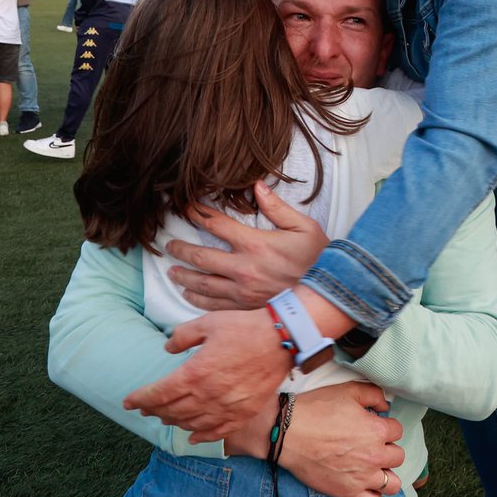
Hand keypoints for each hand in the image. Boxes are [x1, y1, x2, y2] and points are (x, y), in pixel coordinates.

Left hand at [122, 309, 292, 442]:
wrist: (282, 338)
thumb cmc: (245, 328)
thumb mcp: (208, 322)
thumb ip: (183, 335)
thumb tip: (168, 347)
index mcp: (195, 373)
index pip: (159, 393)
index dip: (141, 399)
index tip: (129, 402)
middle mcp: (208, 395)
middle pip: (172, 411)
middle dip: (154, 410)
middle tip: (145, 409)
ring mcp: (226, 407)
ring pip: (191, 424)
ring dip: (174, 422)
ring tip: (166, 417)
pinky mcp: (243, 413)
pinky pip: (217, 432)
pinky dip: (202, 436)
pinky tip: (193, 436)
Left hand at [169, 182, 328, 310]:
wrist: (327, 297)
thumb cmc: (318, 260)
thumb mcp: (304, 228)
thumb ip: (278, 208)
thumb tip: (257, 187)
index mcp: (255, 244)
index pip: (216, 225)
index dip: (198, 214)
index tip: (187, 208)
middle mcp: (243, 269)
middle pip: (200, 257)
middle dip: (180, 249)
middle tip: (169, 245)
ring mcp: (242, 292)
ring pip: (202, 283)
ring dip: (183, 275)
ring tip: (172, 270)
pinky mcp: (244, 309)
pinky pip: (213, 305)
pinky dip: (197, 299)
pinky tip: (189, 293)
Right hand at [278, 383, 404, 496]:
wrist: (288, 433)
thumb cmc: (316, 409)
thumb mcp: (347, 391)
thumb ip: (373, 394)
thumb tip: (384, 404)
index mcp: (377, 431)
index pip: (397, 430)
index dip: (386, 426)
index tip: (374, 425)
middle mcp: (375, 456)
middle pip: (398, 456)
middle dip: (387, 448)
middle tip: (371, 444)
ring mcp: (362, 477)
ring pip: (392, 484)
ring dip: (386, 474)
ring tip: (373, 467)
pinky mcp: (347, 492)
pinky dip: (372, 496)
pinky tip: (364, 485)